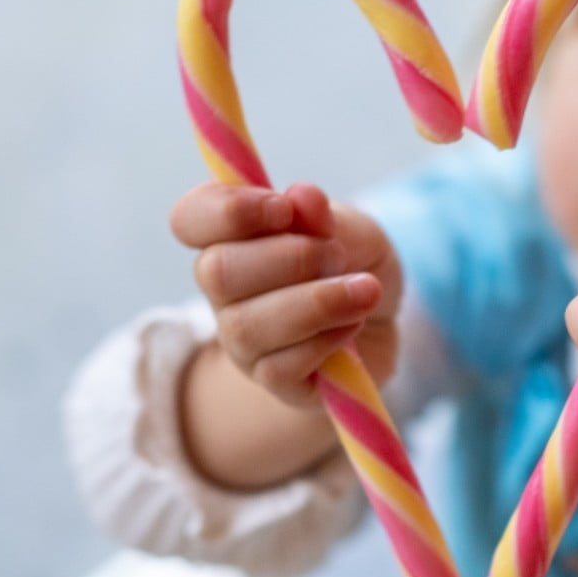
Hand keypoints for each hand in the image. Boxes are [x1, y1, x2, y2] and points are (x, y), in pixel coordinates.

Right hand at [170, 181, 400, 411]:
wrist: (386, 320)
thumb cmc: (356, 264)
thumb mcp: (355, 229)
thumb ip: (327, 216)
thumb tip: (301, 196)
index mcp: (234, 237)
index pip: (191, 219)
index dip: (227, 210)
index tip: (283, 207)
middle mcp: (227, 289)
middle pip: (216, 272)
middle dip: (291, 258)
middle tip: (338, 255)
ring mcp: (244, 339)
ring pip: (247, 326)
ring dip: (317, 302)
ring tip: (365, 290)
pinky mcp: (274, 380)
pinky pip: (281, 366)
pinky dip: (327, 339)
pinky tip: (354, 323)